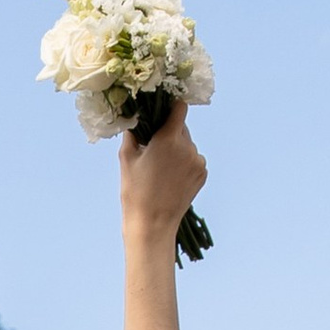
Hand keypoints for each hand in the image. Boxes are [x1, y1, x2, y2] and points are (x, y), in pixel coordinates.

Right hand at [120, 105, 206, 245]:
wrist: (152, 223)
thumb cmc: (135, 191)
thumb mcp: (126, 158)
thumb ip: (133, 132)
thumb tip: (135, 116)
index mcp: (169, 138)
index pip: (179, 107)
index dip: (171, 106)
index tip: (162, 110)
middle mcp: (188, 147)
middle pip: (181, 127)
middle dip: (169, 132)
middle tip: (154, 147)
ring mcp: (198, 161)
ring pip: (188, 144)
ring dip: (177, 148)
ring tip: (161, 168)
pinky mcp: (203, 174)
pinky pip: (194, 159)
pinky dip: (184, 162)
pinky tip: (171, 177)